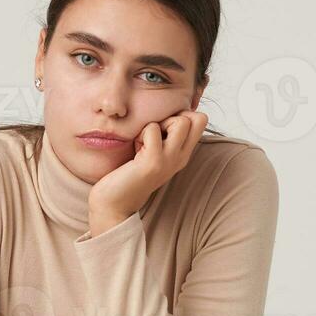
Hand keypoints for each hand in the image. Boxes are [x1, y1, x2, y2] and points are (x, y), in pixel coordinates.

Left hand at [87, 110, 208, 235]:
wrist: (114, 204)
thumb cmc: (128, 174)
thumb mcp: (152, 153)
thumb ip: (162, 136)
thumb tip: (164, 112)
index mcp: (182, 154)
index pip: (201, 120)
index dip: (182, 114)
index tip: (162, 128)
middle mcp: (181, 157)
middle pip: (199, 118)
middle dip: (174, 116)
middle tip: (155, 133)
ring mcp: (170, 160)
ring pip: (181, 121)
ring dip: (158, 123)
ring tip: (145, 141)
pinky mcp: (154, 162)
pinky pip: (152, 128)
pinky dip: (141, 133)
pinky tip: (135, 149)